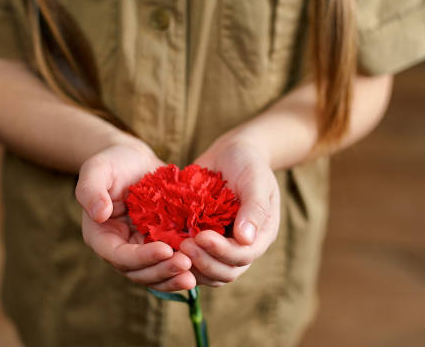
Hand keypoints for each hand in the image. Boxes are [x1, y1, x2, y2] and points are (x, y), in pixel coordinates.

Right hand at [76, 143, 195, 290]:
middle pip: (138, 272)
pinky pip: (169, 263)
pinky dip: (181, 269)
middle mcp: (119, 248)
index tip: (165, 250)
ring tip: (194, 274)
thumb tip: (99, 214)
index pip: (119, 256)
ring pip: (155, 274)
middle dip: (161, 271)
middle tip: (186, 265)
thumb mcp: (97, 169)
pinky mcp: (159, 244)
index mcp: (101, 236)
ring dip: (173, 277)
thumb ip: (91, 189)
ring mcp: (140, 249)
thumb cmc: (114, 161)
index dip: (141, 258)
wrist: (136, 160)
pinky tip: (201, 265)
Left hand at [180, 137, 279, 286]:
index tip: (201, 236)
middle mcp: (242, 246)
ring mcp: (221, 244)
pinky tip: (164, 247)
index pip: (243, 256)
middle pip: (225, 272)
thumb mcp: (256, 179)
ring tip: (173, 249)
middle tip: (183, 245)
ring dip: (191, 265)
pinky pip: (193, 258)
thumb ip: (254, 208)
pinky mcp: (202, 238)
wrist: (231, 152)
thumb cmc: (248, 162)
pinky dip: (180, 257)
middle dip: (204, 262)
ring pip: (207, 271)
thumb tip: (245, 239)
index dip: (221, 252)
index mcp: (260, 235)